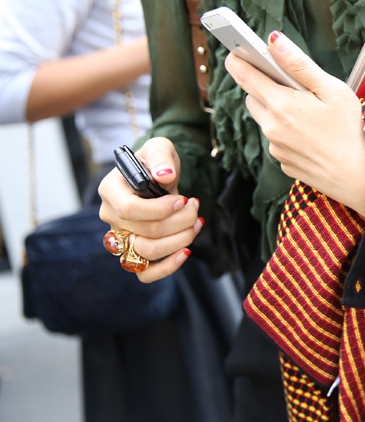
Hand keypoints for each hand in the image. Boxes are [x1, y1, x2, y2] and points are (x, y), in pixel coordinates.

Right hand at [98, 137, 202, 281]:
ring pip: (148, 251)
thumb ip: (161, 157)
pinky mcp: (134, 251)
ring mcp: (121, 236)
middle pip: (146, 231)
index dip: (161, 209)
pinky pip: (145, 273)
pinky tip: (185, 251)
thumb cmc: (156, 162)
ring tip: (197, 221)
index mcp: (110, 190)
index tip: (184, 200)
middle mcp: (111, 216)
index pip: (130, 210)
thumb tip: (165, 175)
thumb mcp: (160, 148)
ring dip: (180, 239)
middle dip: (180, 221)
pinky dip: (167, 267)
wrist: (159, 176)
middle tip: (195, 206)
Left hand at [224, 30, 364, 216]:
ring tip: (309, 112)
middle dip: (265, 86)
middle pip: (252, 96)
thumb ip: (299, 64)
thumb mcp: (332, 90)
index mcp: (280, 104)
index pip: (244, 75)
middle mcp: (271, 127)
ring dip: (277, 110)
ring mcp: (276, 148)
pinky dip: (287, 133)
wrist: (360, 178)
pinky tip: (312, 134)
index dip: (238, 59)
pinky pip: (277, 140)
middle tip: (292, 85)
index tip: (239, 50)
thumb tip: (274, 41)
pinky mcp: (283, 162)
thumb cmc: (352, 132)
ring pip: (265, 119)